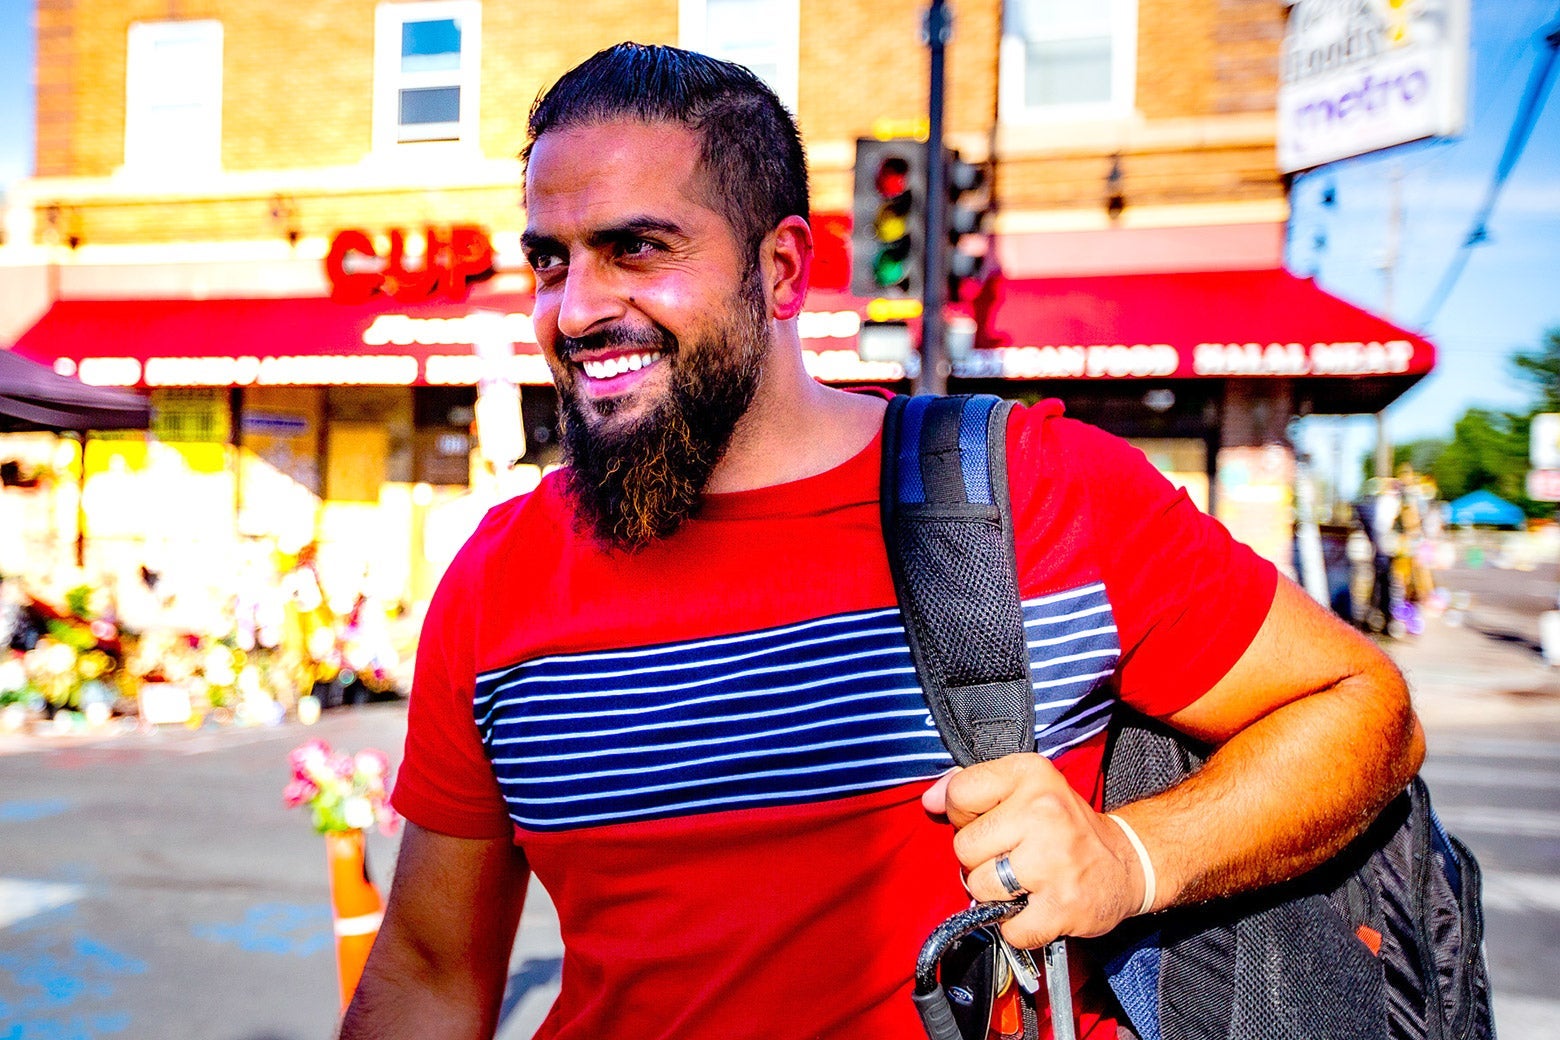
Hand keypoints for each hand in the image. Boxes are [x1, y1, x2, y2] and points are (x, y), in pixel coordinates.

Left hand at [922, 755, 1147, 949]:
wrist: (1126, 862)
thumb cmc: (1062, 825)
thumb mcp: (1023, 789)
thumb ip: (973, 789)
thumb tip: (929, 800)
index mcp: (1031, 773)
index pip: (959, 794)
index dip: (965, 815)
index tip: (992, 822)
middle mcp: (1043, 811)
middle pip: (964, 846)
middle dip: (980, 858)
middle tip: (1012, 855)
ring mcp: (1053, 860)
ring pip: (978, 886)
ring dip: (994, 893)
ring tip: (1023, 881)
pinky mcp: (1062, 905)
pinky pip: (1007, 927)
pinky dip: (1016, 926)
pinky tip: (1036, 906)